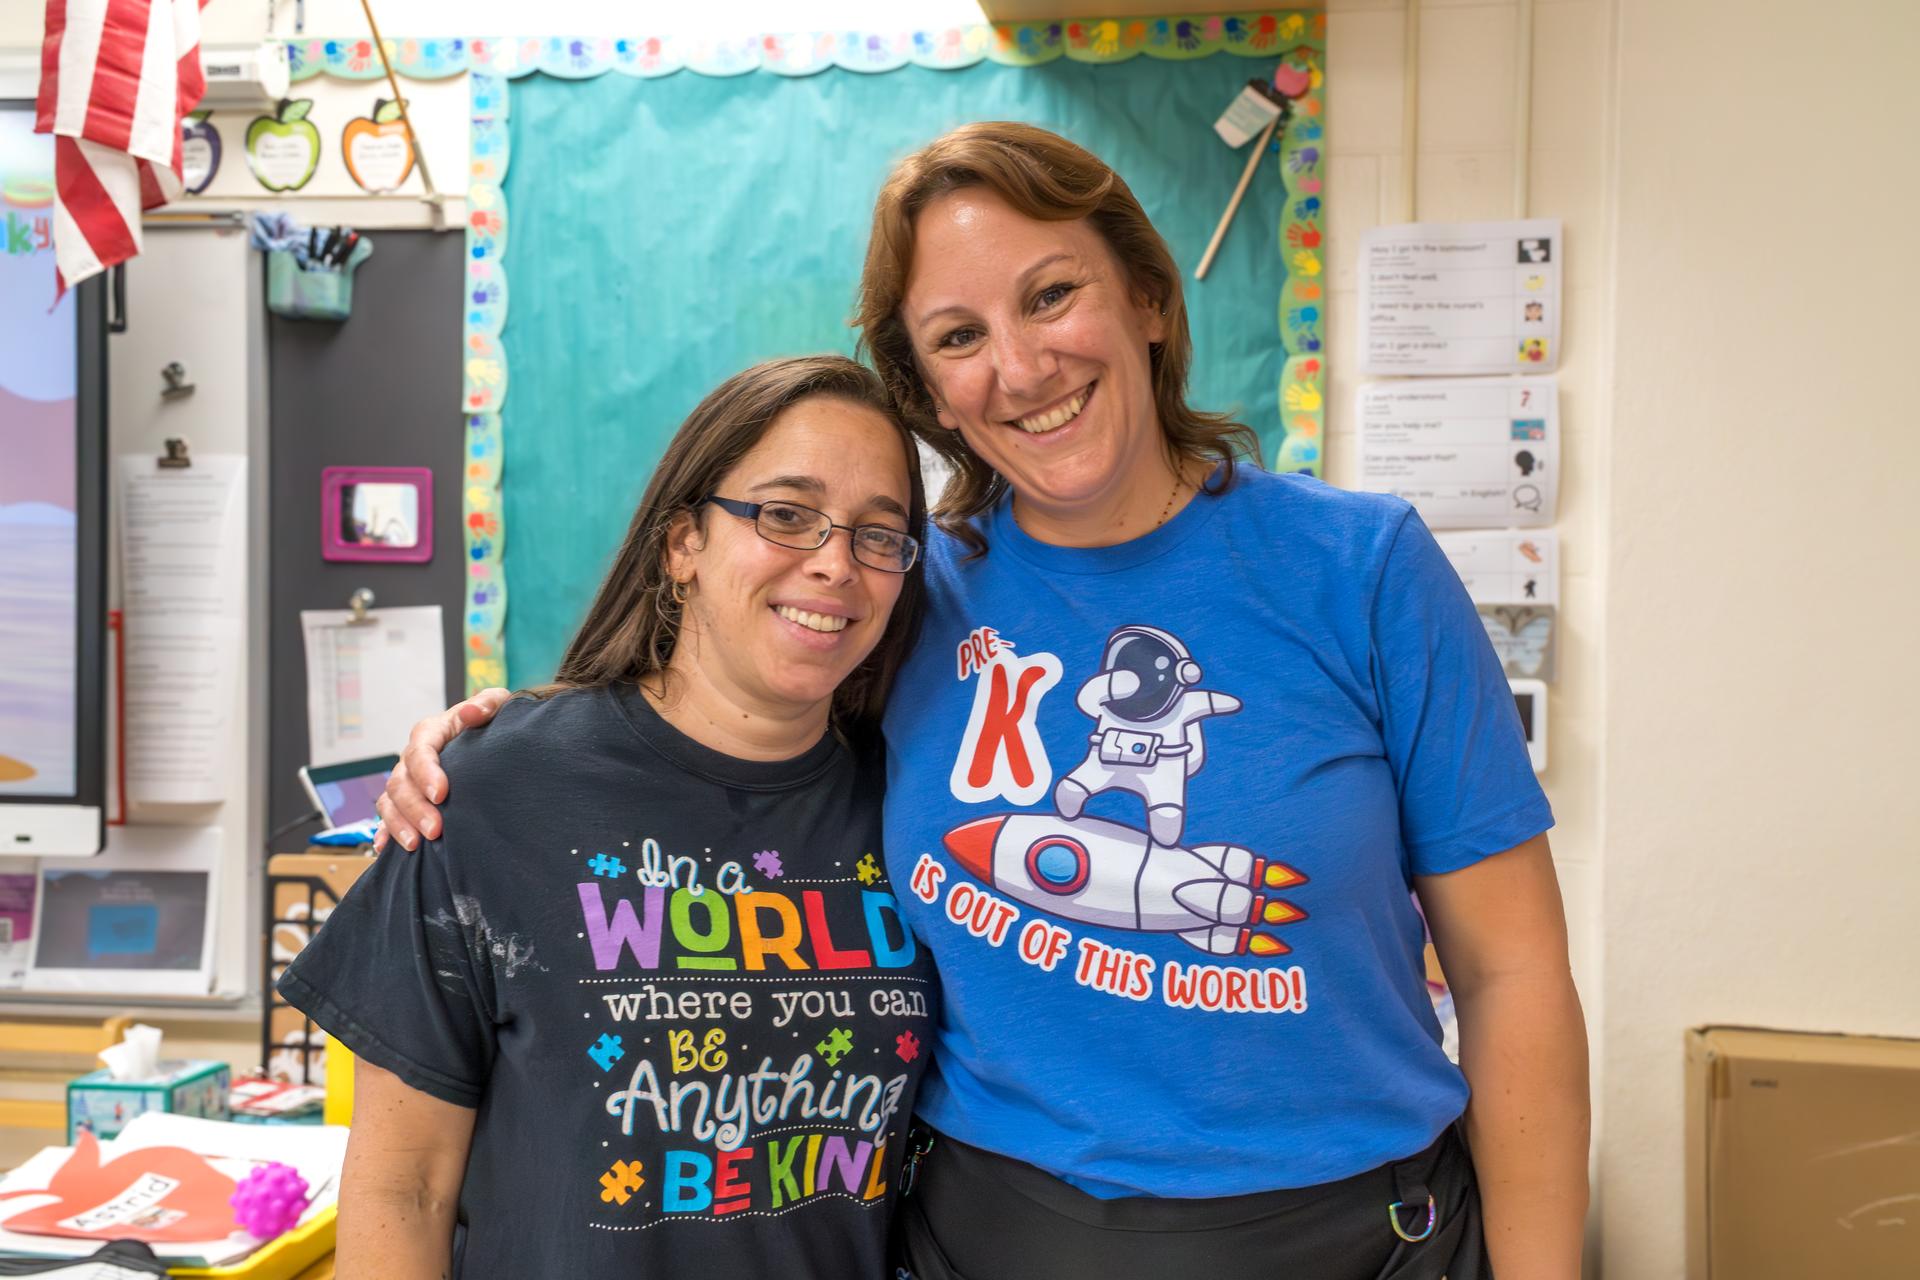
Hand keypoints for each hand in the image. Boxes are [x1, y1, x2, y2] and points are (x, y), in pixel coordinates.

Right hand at [372, 688, 510, 851]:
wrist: (485, 740)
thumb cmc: (489, 722)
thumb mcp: (495, 706)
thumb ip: (487, 704)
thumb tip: (472, 712)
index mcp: (431, 733)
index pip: (420, 751)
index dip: (426, 773)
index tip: (441, 793)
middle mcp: (412, 758)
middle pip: (401, 782)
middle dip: (415, 808)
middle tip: (435, 830)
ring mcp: (406, 781)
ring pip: (390, 802)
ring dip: (399, 824)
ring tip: (414, 845)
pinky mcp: (405, 801)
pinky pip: (386, 817)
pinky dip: (384, 832)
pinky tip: (385, 849)